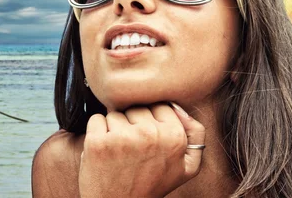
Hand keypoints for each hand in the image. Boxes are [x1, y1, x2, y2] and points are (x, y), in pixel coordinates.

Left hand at [78, 102, 204, 197]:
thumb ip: (195, 134)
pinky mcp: (98, 142)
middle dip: (133, 124)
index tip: (148, 140)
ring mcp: (122, 138)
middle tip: (134, 149)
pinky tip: (105, 151)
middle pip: (137, 108)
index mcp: (175, 137)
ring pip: (116, 113)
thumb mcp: (187, 167)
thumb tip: (182, 108)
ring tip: (120, 152)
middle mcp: (150, 134)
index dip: (151, 122)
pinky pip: (96, 119)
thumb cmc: (151, 185)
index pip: (159, 105)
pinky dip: (97, 131)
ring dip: (114, 128)